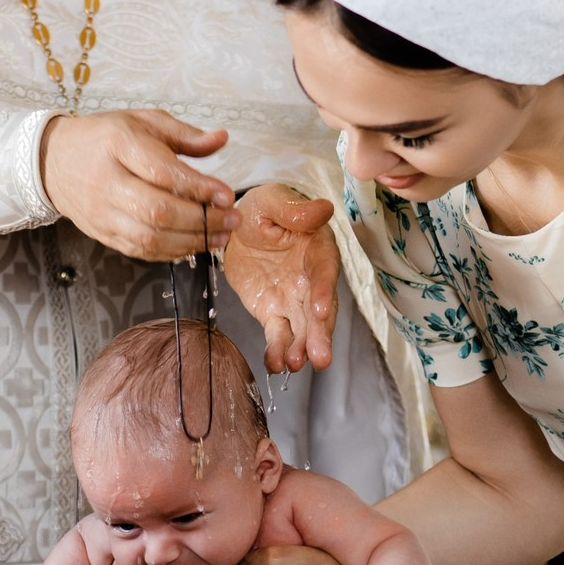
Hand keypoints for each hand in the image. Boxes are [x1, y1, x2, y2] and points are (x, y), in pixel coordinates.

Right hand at [41, 111, 239, 259]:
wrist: (53, 160)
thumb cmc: (104, 138)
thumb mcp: (143, 122)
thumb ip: (183, 134)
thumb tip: (221, 139)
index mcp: (118, 144)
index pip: (161, 171)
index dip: (198, 187)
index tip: (226, 194)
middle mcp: (107, 180)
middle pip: (157, 211)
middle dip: (201, 220)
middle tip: (231, 219)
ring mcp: (101, 212)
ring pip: (149, 237)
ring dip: (191, 241)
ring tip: (219, 236)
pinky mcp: (101, 233)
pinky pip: (139, 250)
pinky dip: (171, 251)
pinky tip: (192, 244)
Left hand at [222, 185, 339, 371]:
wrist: (239, 227)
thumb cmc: (263, 209)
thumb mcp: (272, 201)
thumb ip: (294, 209)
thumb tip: (323, 209)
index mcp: (316, 249)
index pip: (324, 271)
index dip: (325, 291)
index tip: (320, 309)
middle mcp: (310, 278)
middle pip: (319, 309)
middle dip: (320, 333)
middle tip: (320, 356)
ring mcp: (293, 299)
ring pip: (302, 328)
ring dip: (301, 347)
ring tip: (295, 364)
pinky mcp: (273, 312)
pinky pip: (278, 335)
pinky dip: (278, 350)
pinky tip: (276, 364)